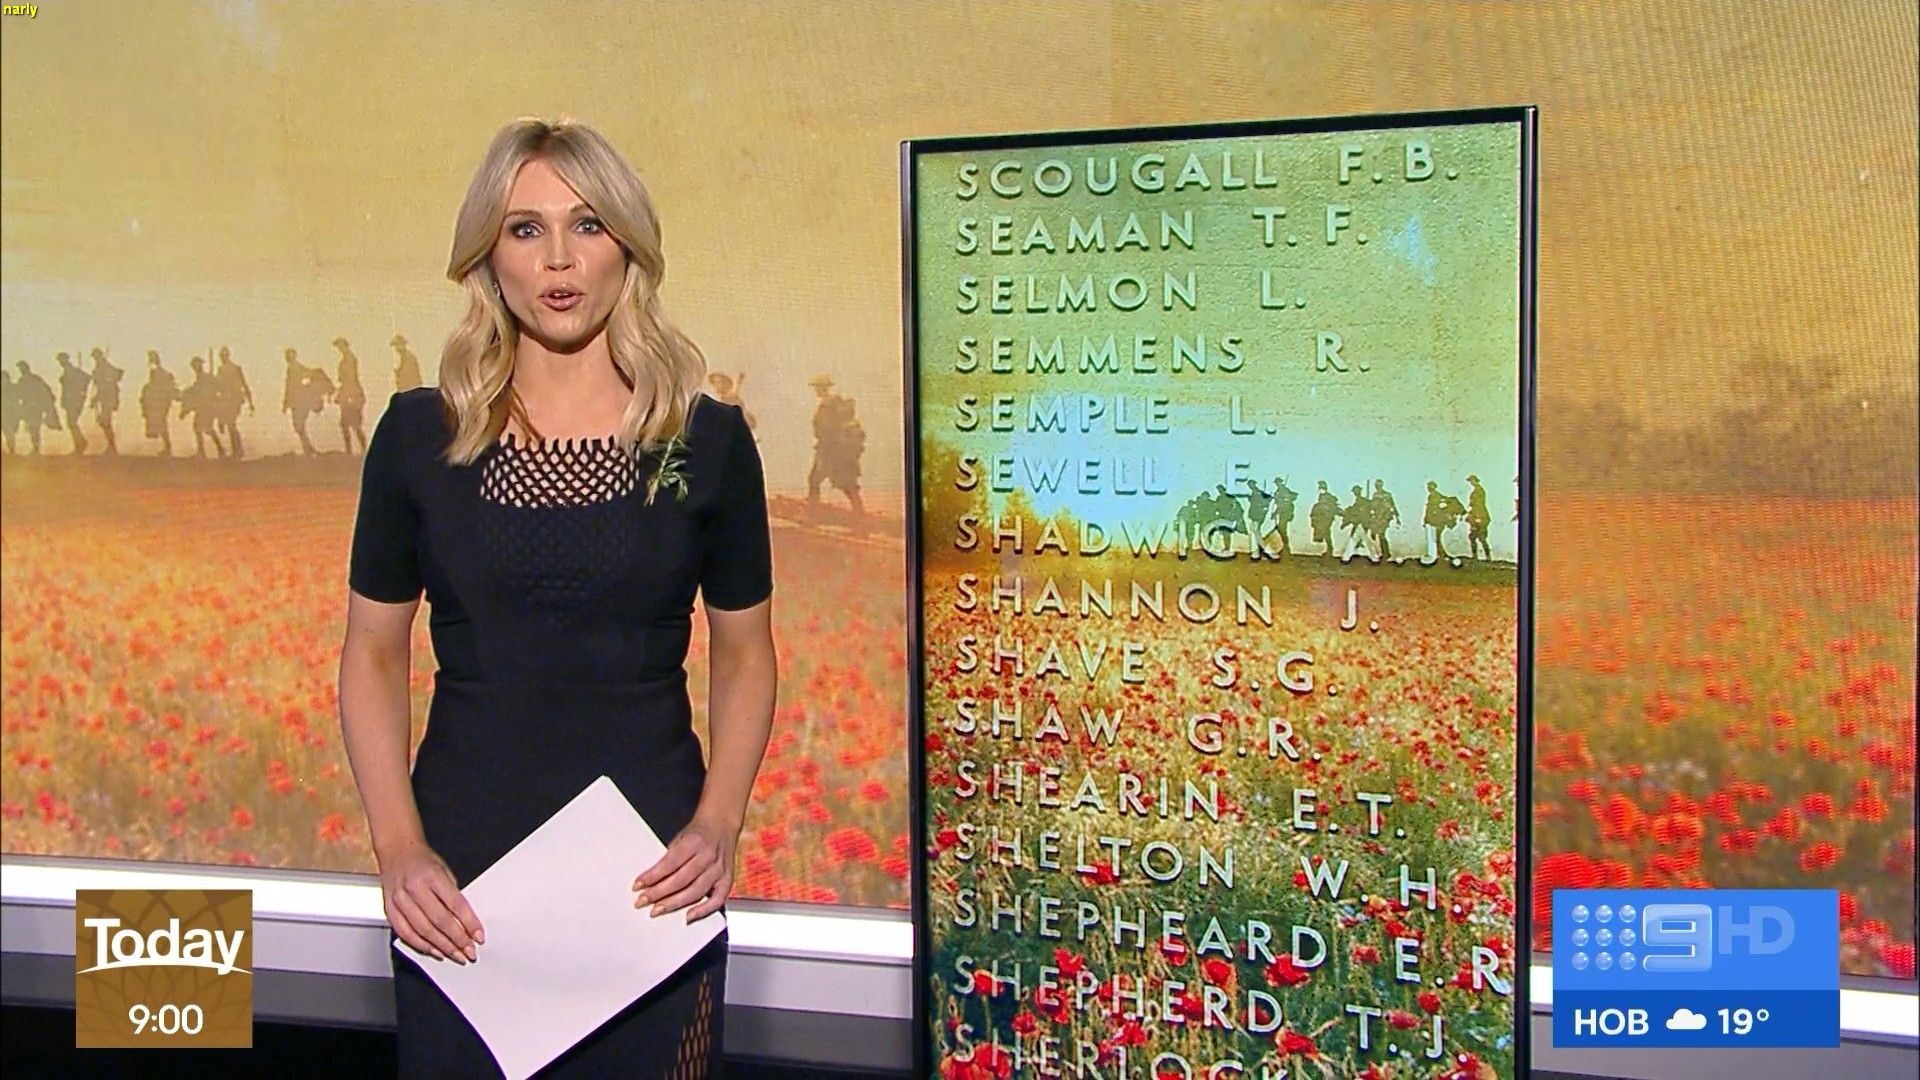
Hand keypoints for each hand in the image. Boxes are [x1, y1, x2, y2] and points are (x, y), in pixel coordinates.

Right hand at [379, 841, 484, 963]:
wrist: (397, 851)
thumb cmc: (423, 861)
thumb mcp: (445, 870)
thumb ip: (453, 895)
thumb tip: (466, 923)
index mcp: (432, 875)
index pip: (455, 904)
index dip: (469, 923)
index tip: (479, 936)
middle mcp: (414, 888)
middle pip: (439, 920)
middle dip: (457, 940)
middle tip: (469, 952)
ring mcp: (399, 900)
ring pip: (423, 930)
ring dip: (442, 946)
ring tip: (455, 955)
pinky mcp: (389, 909)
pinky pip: (405, 933)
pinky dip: (421, 945)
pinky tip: (434, 951)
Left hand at [633, 816, 736, 921]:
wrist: (722, 823)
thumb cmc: (699, 832)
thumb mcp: (680, 837)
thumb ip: (669, 858)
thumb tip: (652, 881)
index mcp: (694, 842)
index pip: (670, 863)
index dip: (652, 876)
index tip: (638, 886)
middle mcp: (708, 856)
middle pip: (681, 880)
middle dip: (659, 893)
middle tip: (642, 902)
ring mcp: (719, 869)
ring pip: (696, 891)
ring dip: (674, 903)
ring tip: (658, 910)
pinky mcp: (727, 879)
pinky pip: (718, 899)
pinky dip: (704, 910)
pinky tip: (689, 916)